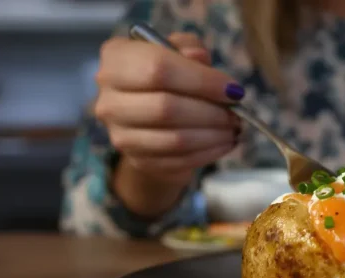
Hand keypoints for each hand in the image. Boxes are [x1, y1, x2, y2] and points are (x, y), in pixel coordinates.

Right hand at [95, 32, 244, 185]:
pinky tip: (225, 143)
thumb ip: (189, 48)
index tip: (233, 90)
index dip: (202, 81)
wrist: (151, 116)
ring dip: (213, 136)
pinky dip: (209, 153)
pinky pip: (179, 161)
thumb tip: (199, 59)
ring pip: (174, 140)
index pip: (157, 69)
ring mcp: (120, 134)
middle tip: (236, 114)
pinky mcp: (138, 161)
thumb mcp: (179, 51)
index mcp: (116, 60)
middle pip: (165, 109)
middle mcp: (109, 98)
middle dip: (211, 113)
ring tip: (234, 129)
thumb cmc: (169, 76)